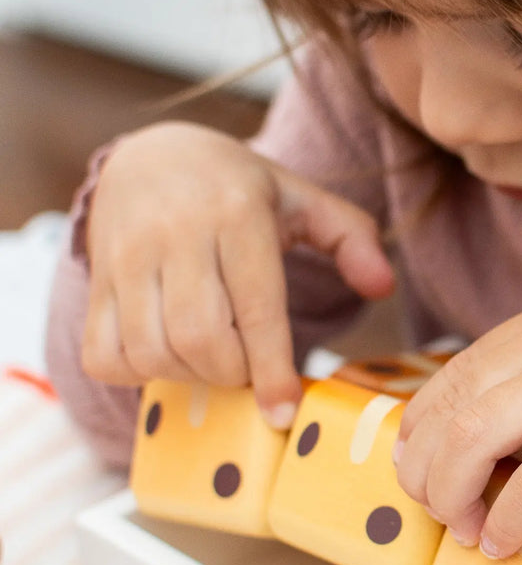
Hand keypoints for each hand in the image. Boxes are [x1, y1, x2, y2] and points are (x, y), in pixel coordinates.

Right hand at [81, 121, 393, 424]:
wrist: (152, 154)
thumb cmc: (240, 191)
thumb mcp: (304, 201)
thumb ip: (352, 238)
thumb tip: (383, 288)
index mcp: (236, 214)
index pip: (255, 306)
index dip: (271, 368)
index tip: (283, 410)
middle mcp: (175, 232)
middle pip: (199, 337)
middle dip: (232, 374)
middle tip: (249, 369)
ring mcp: (125, 255)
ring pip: (150, 349)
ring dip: (189, 378)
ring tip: (213, 361)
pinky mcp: (95, 278)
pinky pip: (103, 353)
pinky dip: (137, 374)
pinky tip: (167, 357)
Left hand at [395, 283, 521, 556]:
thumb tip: (509, 422)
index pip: (453, 374)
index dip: (421, 428)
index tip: (415, 465)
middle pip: (451, 410)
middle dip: (426, 469)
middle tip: (433, 508)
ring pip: (476, 441)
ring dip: (455, 495)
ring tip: (462, 530)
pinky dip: (508, 520)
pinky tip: (503, 543)